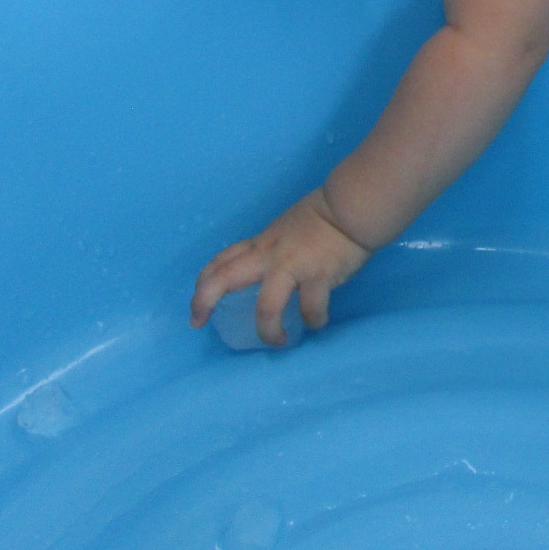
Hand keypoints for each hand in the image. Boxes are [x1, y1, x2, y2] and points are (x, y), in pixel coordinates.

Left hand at [190, 190, 372, 346]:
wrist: (352, 207)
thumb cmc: (325, 215)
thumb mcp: (288, 228)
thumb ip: (277, 250)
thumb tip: (277, 273)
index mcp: (263, 243)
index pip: (223, 259)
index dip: (204, 281)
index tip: (196, 301)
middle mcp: (270, 255)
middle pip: (224, 277)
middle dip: (204, 300)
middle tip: (197, 322)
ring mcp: (292, 267)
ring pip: (266, 308)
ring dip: (268, 331)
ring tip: (277, 341)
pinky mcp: (318, 277)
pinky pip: (310, 309)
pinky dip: (314, 320)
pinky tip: (318, 322)